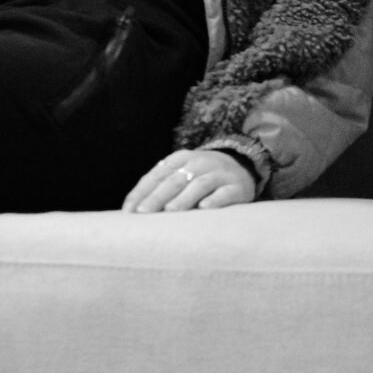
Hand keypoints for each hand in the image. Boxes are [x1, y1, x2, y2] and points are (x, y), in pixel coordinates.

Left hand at [122, 148, 256, 212]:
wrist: (242, 167)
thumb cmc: (201, 177)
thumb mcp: (180, 174)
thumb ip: (160, 187)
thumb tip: (132, 211)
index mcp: (180, 159)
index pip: (157, 175)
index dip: (142, 192)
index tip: (130, 211)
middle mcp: (199, 164)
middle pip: (175, 180)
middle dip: (157, 197)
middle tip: (144, 213)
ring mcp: (219, 174)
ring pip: (199, 185)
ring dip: (183, 198)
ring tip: (170, 211)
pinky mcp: (237, 187)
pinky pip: (225, 192)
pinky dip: (215, 199)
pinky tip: (204, 208)